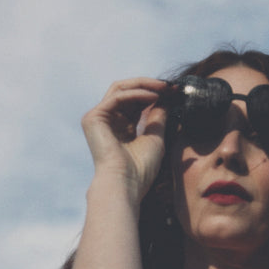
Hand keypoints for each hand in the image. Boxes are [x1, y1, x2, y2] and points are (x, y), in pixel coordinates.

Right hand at [81, 78, 171, 200]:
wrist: (127, 183)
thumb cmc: (141, 168)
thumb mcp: (155, 137)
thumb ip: (158, 116)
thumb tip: (166, 98)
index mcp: (121, 127)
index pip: (136, 102)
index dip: (155, 93)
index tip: (175, 91)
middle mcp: (108, 121)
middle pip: (127, 91)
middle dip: (150, 86)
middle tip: (171, 86)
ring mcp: (98, 118)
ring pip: (121, 89)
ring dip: (145, 85)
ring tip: (164, 88)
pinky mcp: (93, 117)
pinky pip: (118, 96)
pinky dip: (137, 93)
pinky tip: (154, 96)